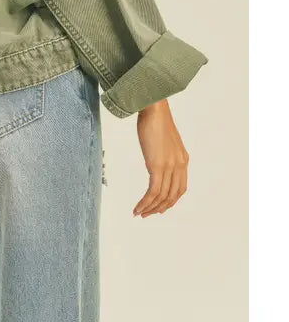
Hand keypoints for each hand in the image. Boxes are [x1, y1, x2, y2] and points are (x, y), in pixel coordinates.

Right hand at [133, 99, 188, 217]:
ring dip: (150, 208)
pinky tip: (137, 207)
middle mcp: (179, 165)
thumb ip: (162, 152)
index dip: (170, 201)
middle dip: (160, 208)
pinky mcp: (157, 166)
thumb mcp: (163, 139)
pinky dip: (145, 203)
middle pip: (172, 196)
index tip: (158, 207)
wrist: (153, 107)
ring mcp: (169, 166)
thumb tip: (154, 159)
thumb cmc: (154, 118)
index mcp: (182, 159)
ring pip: (162, 197)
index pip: (179, 188)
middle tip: (147, 214)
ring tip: (139, 213)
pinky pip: (153, 192)